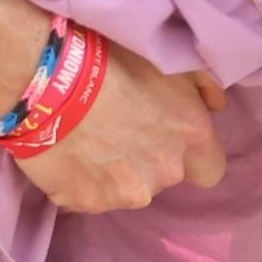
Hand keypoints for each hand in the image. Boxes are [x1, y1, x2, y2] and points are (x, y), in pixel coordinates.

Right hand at [16, 47, 220, 215]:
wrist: (46, 78)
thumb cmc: (109, 57)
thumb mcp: (168, 58)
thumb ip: (203, 87)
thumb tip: (216, 107)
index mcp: (191, 137)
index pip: (211, 169)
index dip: (191, 154)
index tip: (168, 136)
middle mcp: (164, 173)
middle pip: (164, 177)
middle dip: (148, 159)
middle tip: (119, 127)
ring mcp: (124, 194)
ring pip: (127, 190)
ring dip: (114, 171)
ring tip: (88, 139)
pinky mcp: (85, 203)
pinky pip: (88, 196)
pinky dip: (81, 180)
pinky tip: (66, 152)